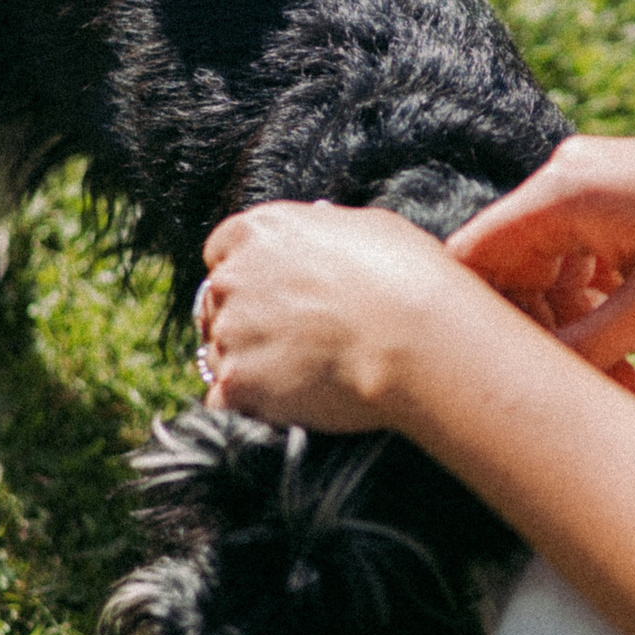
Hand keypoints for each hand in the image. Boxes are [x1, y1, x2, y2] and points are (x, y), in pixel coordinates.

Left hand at [199, 202, 517, 431]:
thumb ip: (322, 235)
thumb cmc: (406, 281)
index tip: (272, 291)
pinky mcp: (238, 385)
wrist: (416, 341)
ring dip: (249, 363)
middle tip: (291, 338)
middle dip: (246, 318)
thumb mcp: (366, 228)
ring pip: (220, 352)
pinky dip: (250, 406)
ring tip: (300, 374)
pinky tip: (287, 402)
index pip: (223, 251)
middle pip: (218, 302)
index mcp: (259, 232)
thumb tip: (317, 245)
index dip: (250, 274)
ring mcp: (231, 333)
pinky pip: (225, 400)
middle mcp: (233, 277)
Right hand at [446, 129, 634, 373]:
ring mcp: (593, 176)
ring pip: (548, 262)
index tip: (505, 371)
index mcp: (563, 192)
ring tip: (624, 371)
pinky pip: (579, 248)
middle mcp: (566, 173)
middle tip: (587, 385)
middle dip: (540, 330)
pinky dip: (594, 293)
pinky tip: (632, 335)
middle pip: (510, 264)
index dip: (481, 319)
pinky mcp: (618, 188)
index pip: (474, 257)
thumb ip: (582, 347)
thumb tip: (527, 384)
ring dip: (572, 320)